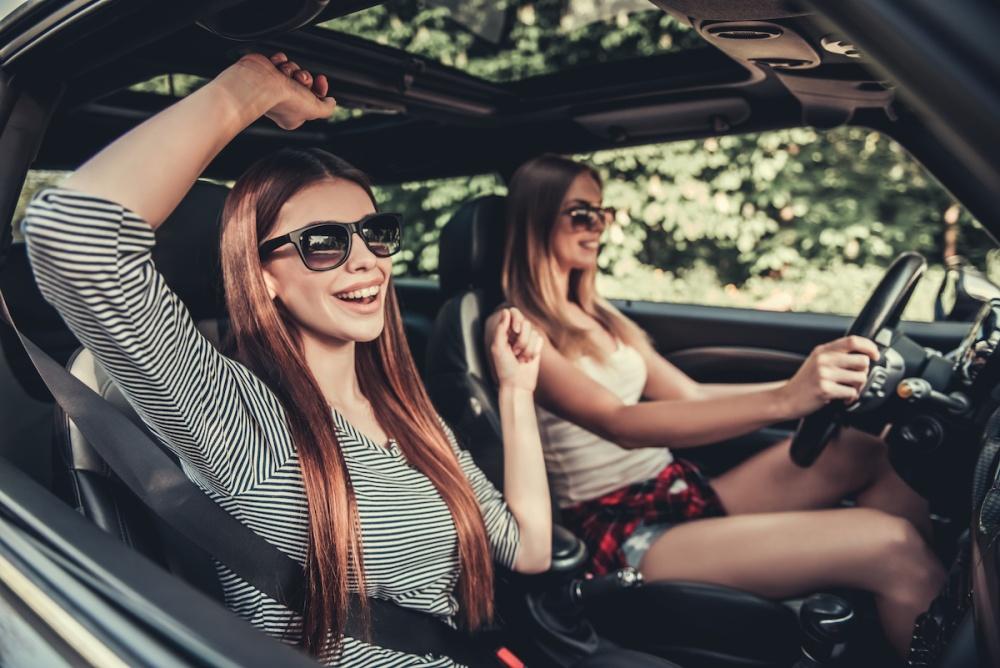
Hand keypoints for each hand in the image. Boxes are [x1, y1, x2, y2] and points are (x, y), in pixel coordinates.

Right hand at [220, 52, 336, 129]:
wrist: (260, 83)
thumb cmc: (284, 100)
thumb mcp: (315, 110)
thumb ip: (327, 109)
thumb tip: (331, 102)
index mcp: (293, 114)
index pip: (313, 98)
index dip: (320, 88)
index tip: (321, 80)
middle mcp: (283, 101)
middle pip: (304, 82)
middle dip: (305, 78)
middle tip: (300, 80)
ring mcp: (273, 85)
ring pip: (294, 69)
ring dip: (292, 69)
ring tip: (285, 74)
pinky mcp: (266, 71)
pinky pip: (281, 60)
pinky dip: (280, 61)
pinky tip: (276, 67)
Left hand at [490, 308, 543, 392]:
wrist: (518, 383)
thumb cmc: (505, 368)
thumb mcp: (498, 347)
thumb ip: (500, 329)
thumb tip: (505, 311)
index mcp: (504, 331)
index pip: (513, 313)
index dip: (516, 319)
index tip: (514, 330)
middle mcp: (516, 333)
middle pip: (525, 323)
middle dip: (522, 339)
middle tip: (515, 352)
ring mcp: (527, 339)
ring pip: (534, 332)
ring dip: (527, 348)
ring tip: (521, 358)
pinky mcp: (536, 346)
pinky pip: (540, 340)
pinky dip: (534, 351)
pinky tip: (528, 359)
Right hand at [779, 335, 879, 415]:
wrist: (786, 398)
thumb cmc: (804, 383)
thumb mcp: (816, 362)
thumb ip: (835, 355)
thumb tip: (863, 354)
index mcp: (823, 351)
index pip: (852, 340)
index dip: (869, 346)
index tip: (875, 354)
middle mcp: (823, 360)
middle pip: (862, 360)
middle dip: (864, 372)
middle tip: (855, 379)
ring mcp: (823, 374)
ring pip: (860, 377)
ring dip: (858, 387)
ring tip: (848, 390)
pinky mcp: (825, 389)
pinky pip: (852, 392)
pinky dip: (851, 398)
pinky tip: (842, 399)